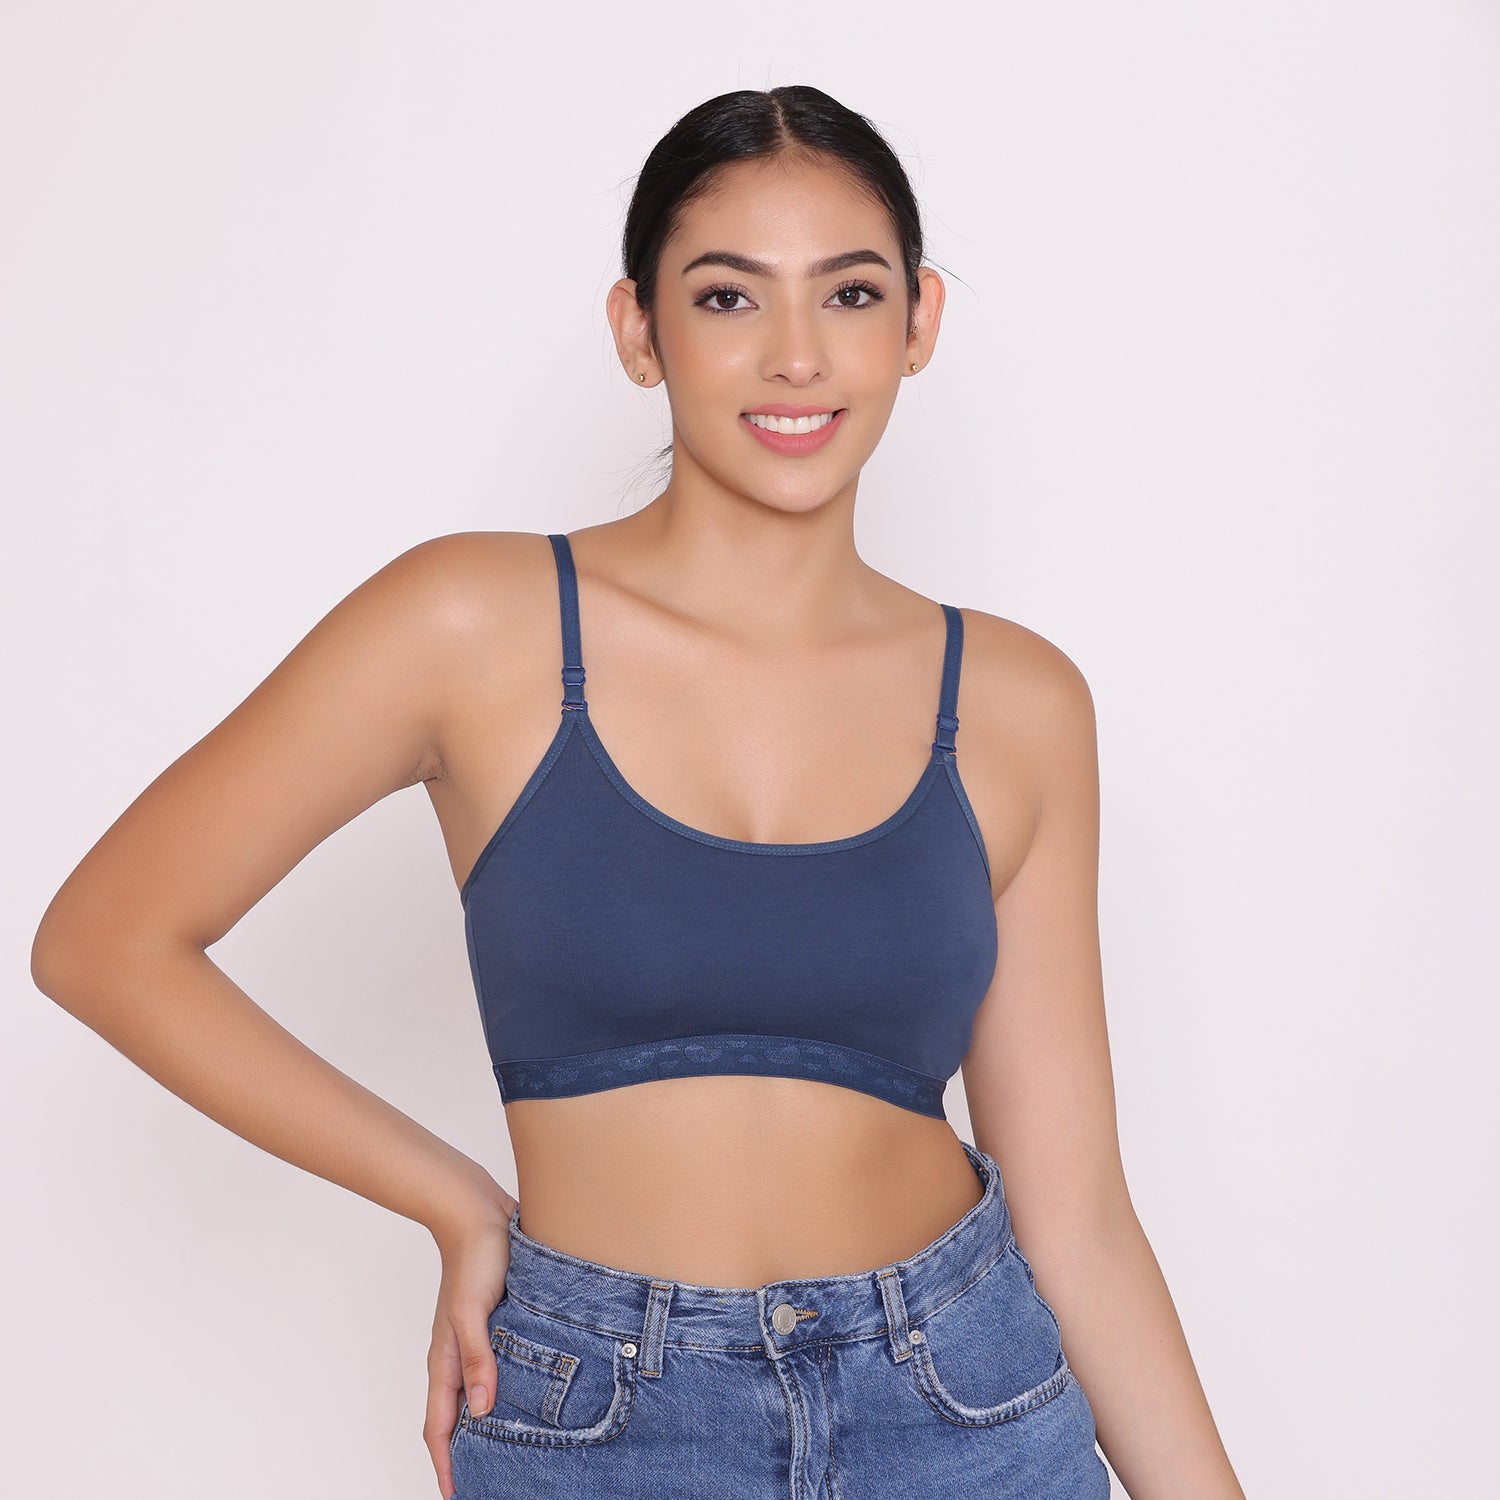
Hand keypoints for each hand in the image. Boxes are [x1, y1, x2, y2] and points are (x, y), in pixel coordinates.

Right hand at [422, 1199, 514, 1498]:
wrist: (480, 1211)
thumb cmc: (475, 1256)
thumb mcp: (474, 1310)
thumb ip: (478, 1357)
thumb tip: (483, 1409)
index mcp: (445, 1359)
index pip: (440, 1427)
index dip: (447, 1465)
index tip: (458, 1496)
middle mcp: (457, 1356)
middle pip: (457, 1419)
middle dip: (464, 1455)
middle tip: (487, 1483)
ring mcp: (476, 1340)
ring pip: (478, 1395)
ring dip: (486, 1425)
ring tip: (508, 1453)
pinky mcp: (497, 1323)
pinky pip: (497, 1368)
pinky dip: (505, 1391)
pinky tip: (527, 1397)